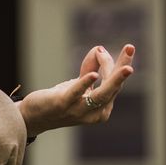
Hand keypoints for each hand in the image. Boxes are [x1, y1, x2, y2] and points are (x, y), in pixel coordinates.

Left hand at [18, 44, 134, 137]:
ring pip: (102, 94)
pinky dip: (85, 84)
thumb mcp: (79, 84)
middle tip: (130, 48)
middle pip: (113, 88)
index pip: (115, 85)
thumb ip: (90, 68)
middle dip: (123, 68)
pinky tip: (93, 75)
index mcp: (102, 109)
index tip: (127, 47)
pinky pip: (77, 94)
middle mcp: (96, 113)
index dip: (118, 64)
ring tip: (127, 68)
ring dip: (115, 79)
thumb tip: (100, 49)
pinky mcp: (63, 105)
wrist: (35, 117)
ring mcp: (80, 111)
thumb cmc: (61, 100)